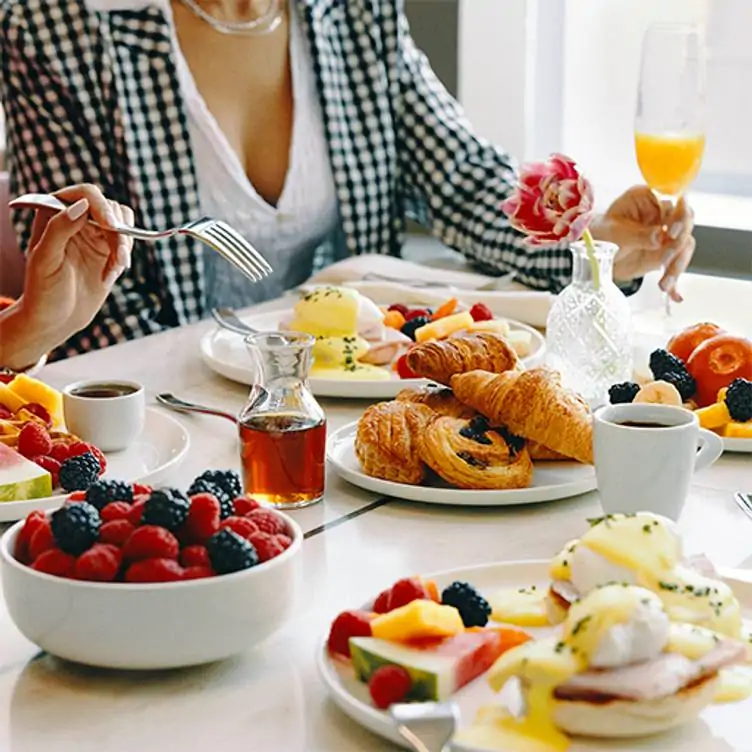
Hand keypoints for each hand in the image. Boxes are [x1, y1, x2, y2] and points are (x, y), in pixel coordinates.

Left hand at [20, 184, 133, 342]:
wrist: (56, 319)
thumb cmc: (43, 291)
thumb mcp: (45, 259)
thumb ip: (59, 228)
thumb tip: (82, 205)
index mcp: (53, 213)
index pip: (85, 195)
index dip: (102, 207)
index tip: (111, 227)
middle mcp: (75, 219)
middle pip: (110, 208)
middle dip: (118, 233)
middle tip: (119, 258)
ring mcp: (93, 234)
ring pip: (123, 223)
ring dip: (125, 246)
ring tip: (115, 269)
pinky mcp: (108, 250)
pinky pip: (127, 243)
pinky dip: (124, 259)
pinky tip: (109, 276)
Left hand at [590, 185, 694, 301]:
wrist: (594, 256)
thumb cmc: (599, 235)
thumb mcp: (611, 232)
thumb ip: (635, 234)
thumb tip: (659, 237)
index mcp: (647, 198)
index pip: (673, 199)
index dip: (678, 214)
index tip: (672, 232)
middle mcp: (660, 213)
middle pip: (685, 223)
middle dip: (679, 244)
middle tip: (665, 261)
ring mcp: (666, 233)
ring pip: (684, 245)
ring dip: (676, 266)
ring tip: (663, 284)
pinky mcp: (666, 252)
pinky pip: (676, 263)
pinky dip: (674, 279)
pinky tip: (674, 294)